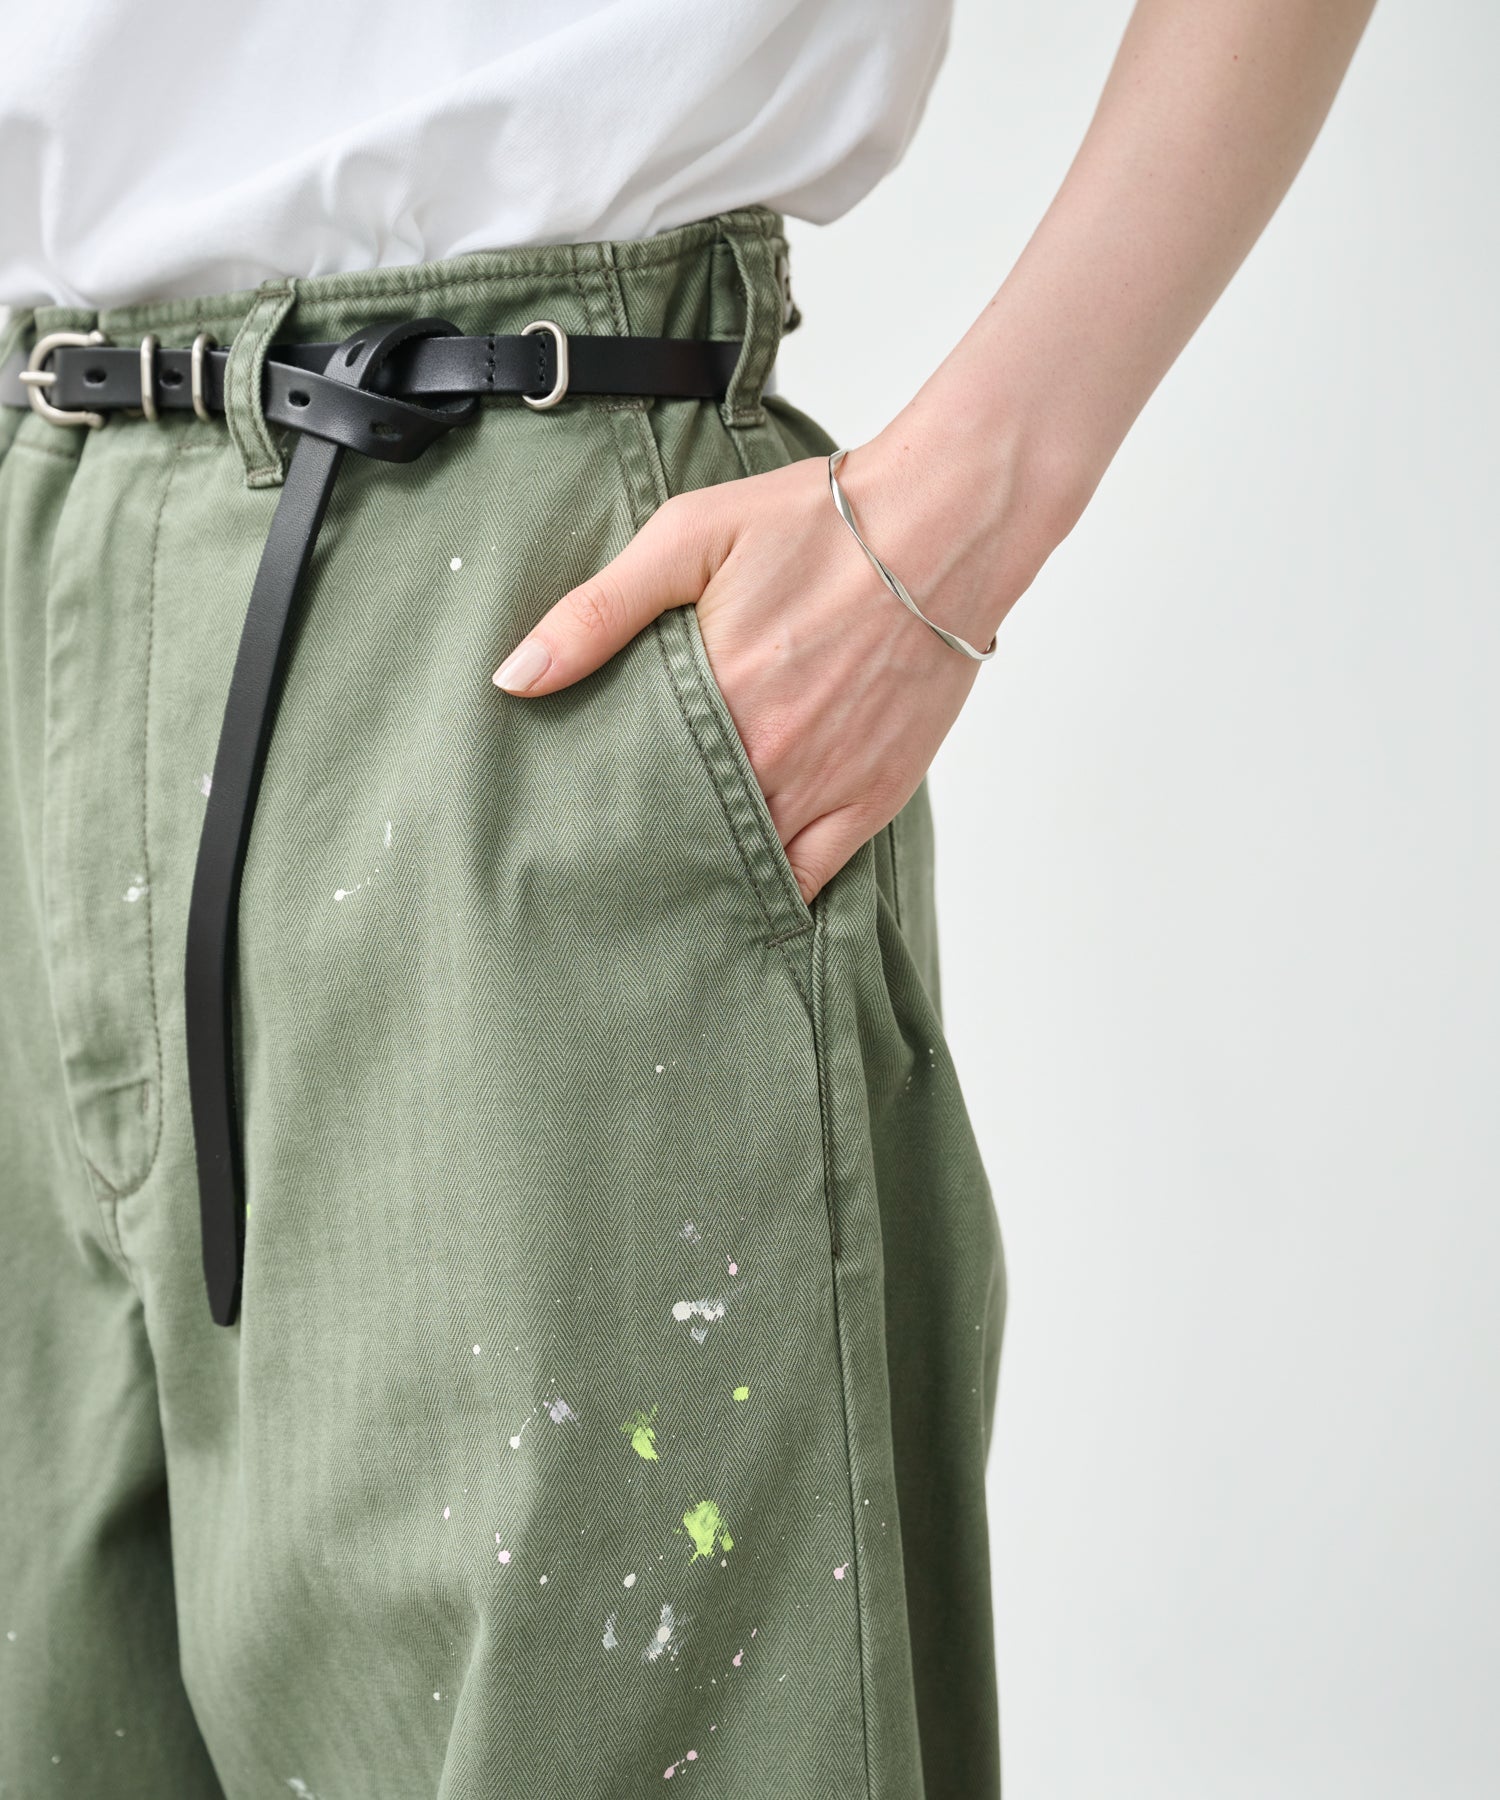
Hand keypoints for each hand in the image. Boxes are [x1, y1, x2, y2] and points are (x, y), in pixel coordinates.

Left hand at [491, 425, 1028, 904]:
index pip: (629, 789)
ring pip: (745, 867)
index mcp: (716, 698)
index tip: (560, 830)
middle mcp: (770, 758)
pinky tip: (740, 905)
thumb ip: (598, 610)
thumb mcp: (689, 537)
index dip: (593, 816)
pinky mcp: (874, 798)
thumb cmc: (817, 522)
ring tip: (655, 897)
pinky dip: (775, 895)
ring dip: (702, 879)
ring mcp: (825, 786)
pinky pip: (815, 877)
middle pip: (681, 836)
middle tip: (595, 874)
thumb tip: (516, 677)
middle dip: (639, 854)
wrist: (945, 524)